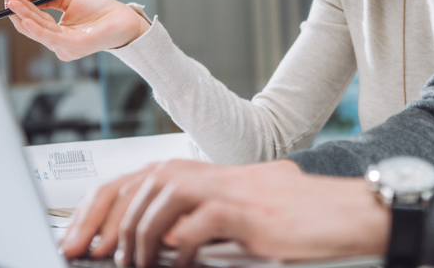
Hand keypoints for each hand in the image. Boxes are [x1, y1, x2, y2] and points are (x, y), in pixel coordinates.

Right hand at [3, 0, 150, 60]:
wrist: (125, 18)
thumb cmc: (101, 11)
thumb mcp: (68, 1)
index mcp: (59, 35)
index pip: (35, 23)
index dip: (21, 10)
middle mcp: (62, 45)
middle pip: (34, 28)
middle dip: (19, 12)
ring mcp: (69, 47)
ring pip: (41, 32)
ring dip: (25, 17)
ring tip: (13, 5)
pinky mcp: (77, 46)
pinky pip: (53, 38)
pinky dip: (38, 30)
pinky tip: (28, 21)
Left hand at [59, 159, 389, 267]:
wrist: (352, 214)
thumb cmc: (305, 220)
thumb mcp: (246, 219)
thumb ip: (206, 223)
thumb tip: (167, 244)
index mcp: (213, 175)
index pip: (142, 178)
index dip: (103, 204)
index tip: (81, 235)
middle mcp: (218, 175)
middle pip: (143, 181)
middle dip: (104, 217)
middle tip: (90, 250)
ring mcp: (234, 189)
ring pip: (163, 195)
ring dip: (137, 232)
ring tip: (133, 262)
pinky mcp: (251, 210)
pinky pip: (199, 221)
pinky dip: (179, 245)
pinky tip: (176, 262)